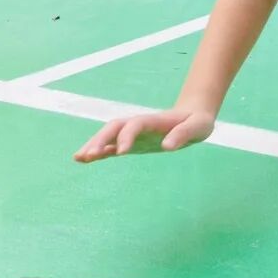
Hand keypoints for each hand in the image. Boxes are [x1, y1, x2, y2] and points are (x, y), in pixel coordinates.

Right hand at [73, 108, 214, 162]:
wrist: (194, 117)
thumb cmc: (198, 122)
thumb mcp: (199, 127)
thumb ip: (184, 134)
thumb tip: (167, 146)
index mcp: (154, 120)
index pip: (135, 125)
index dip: (126, 136)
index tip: (121, 152)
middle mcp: (140, 125)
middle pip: (115, 127)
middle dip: (100, 139)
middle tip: (88, 155)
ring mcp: (134, 134)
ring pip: (109, 135)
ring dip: (94, 144)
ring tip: (78, 158)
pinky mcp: (133, 143)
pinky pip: (112, 146)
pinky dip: (98, 152)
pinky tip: (84, 160)